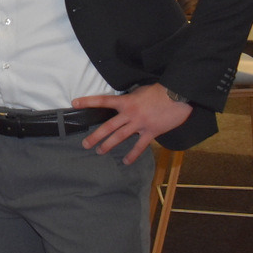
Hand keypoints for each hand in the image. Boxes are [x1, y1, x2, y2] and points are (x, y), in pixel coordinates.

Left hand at [74, 83, 191, 164]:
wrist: (178, 95)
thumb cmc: (159, 91)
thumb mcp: (139, 91)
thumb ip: (129, 99)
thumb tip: (122, 104)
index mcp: (126, 101)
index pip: (103, 101)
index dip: (88, 102)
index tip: (74, 103)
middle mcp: (130, 114)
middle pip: (108, 126)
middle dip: (95, 136)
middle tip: (85, 144)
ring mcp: (140, 124)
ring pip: (120, 137)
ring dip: (108, 145)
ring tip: (99, 151)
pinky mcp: (151, 132)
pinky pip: (139, 146)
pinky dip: (132, 154)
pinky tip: (126, 161)